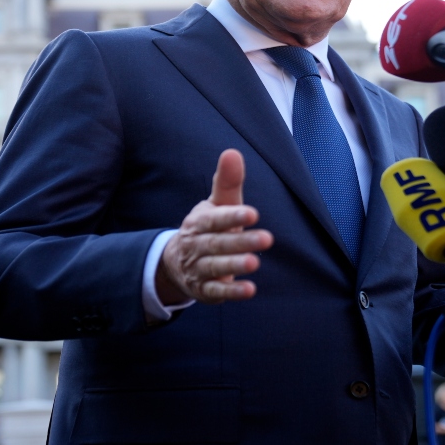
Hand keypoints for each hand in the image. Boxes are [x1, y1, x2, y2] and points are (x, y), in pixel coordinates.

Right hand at [155, 149, 273, 304]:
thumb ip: (228, 182)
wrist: (177, 262)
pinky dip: (232, 292)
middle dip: (241, 241)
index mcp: (199, 221)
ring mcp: (199, 268)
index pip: (215, 219)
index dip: (232, 216)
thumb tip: (232, 152)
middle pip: (218, 243)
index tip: (252, 213)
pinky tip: (250, 290)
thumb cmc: (208, 226)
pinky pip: (216, 292)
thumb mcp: (216, 204)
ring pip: (216, 267)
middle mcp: (197, 245)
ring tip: (254, 263)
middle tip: (267, 239)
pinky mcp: (204, 290)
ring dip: (235, 266)